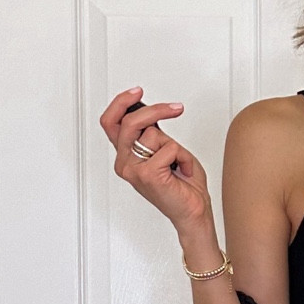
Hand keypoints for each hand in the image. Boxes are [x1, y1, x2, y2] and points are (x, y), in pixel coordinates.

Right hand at [99, 86, 212, 237]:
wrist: (193, 212)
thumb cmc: (182, 186)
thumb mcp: (167, 150)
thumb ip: (154, 135)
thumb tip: (152, 115)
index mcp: (126, 156)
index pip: (110, 123)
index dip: (121, 103)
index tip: (137, 91)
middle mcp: (125, 164)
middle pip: (130, 122)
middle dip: (155, 111)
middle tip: (175, 108)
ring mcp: (134, 170)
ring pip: (153, 134)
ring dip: (175, 145)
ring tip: (179, 163)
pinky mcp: (147, 175)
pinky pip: (168, 148)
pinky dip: (182, 157)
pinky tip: (181, 171)